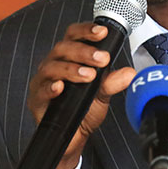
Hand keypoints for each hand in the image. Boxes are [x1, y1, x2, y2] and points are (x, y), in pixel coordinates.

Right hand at [27, 22, 134, 168]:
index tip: (103, 32)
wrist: (74, 138)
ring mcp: (43, 82)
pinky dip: (50, 88)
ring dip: (71, 69)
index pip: (74, 36)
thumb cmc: (83, 110)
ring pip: (52, 67)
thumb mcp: (102, 95)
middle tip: (102, 59)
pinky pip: (40, 91)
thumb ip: (112, 82)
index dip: (86, 30)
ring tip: (88, 75)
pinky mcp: (37, 101)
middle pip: (63, 48)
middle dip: (84, 51)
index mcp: (69, 58)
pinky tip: (60, 87)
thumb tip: (130, 72)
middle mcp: (53, 65)